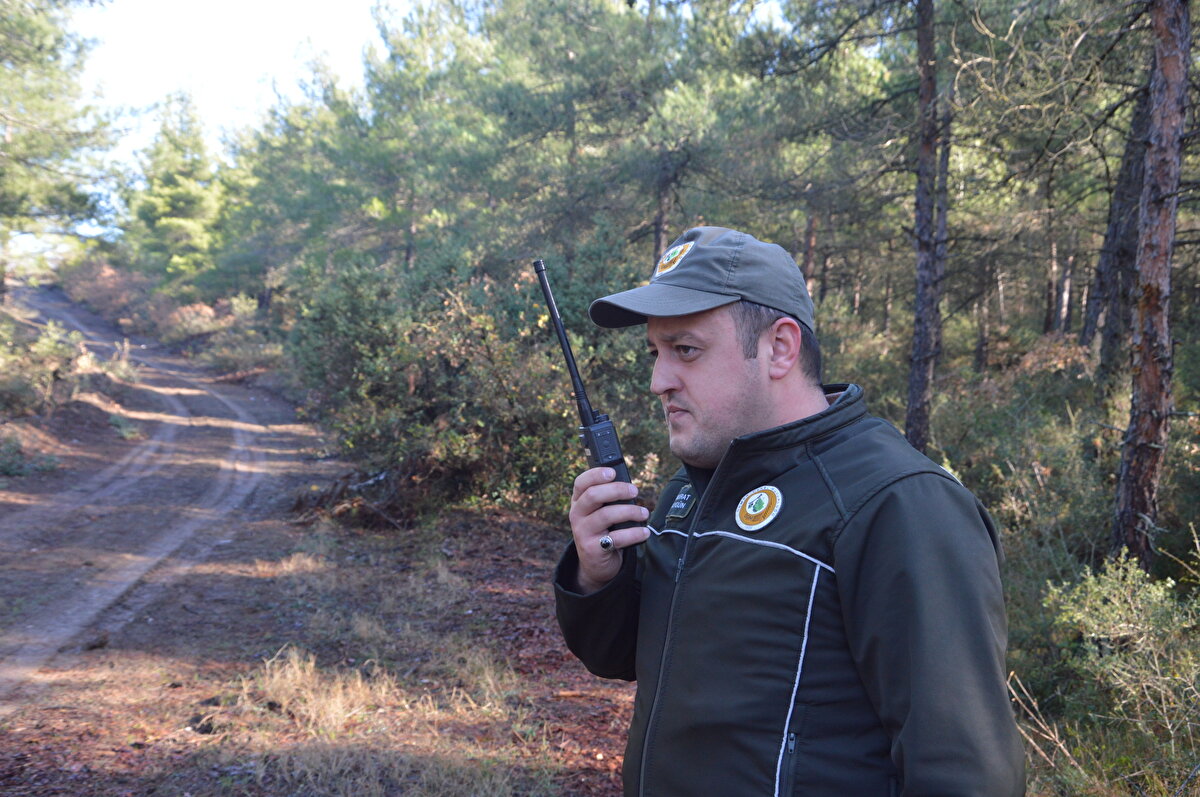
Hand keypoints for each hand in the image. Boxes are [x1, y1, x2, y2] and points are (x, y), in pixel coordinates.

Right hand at [568, 467, 651, 592]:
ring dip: (630, 511)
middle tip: (634, 491)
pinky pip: (616, 538)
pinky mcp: (593, 549)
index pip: (581, 483)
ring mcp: (583, 532)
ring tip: (644, 513)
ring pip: (606, 515)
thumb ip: (608, 499)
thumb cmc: (603, 531)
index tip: (613, 472)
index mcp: (578, 502)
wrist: (595, 564)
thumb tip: (629, 487)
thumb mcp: (600, 512)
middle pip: (593, 495)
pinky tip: (644, 532)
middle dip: (617, 490)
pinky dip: (634, 533)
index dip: (595, 474)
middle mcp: (577, 515)